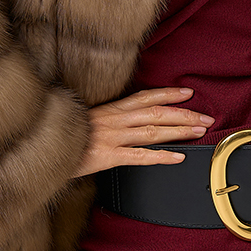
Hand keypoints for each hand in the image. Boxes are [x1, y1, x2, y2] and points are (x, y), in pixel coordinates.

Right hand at [75, 87, 213, 176]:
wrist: (44, 150)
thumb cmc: (67, 137)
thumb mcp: (88, 123)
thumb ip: (109, 122)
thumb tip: (128, 125)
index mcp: (110, 110)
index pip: (145, 97)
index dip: (168, 94)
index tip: (187, 93)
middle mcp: (114, 120)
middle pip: (156, 113)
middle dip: (184, 114)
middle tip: (205, 117)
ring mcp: (112, 137)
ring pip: (153, 131)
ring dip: (179, 131)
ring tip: (199, 132)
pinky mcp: (108, 156)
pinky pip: (140, 156)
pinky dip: (161, 156)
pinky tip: (177, 157)